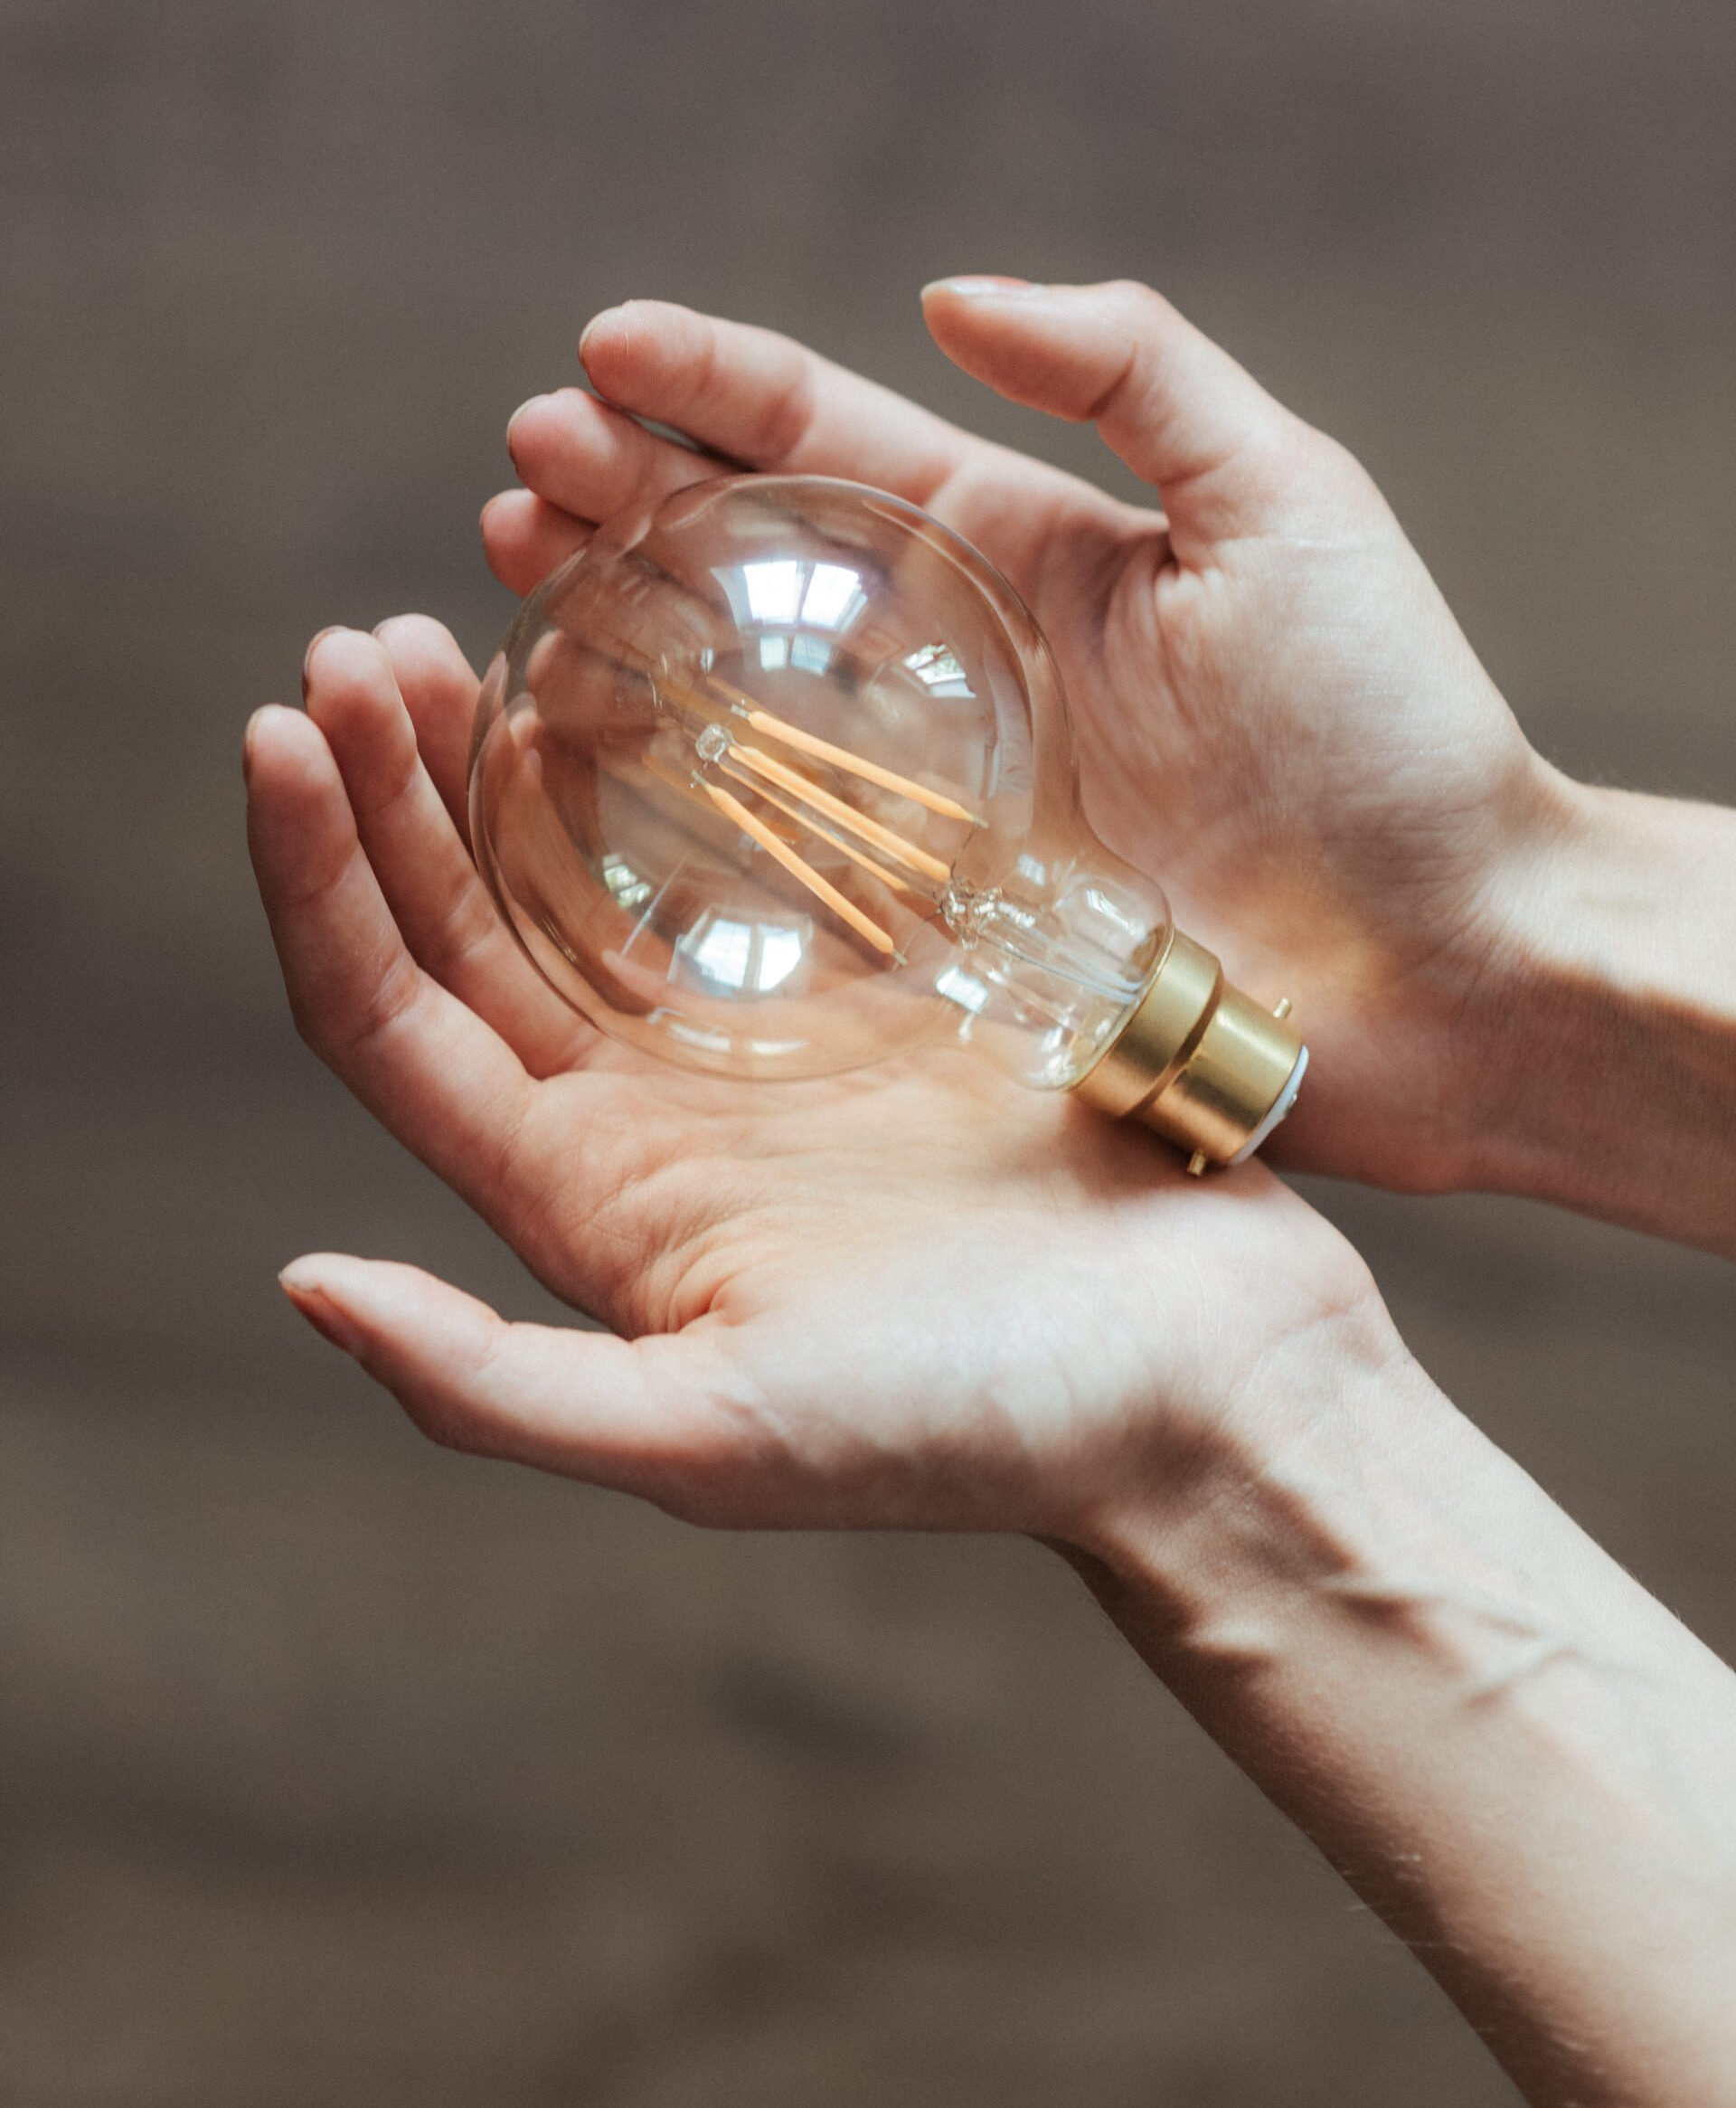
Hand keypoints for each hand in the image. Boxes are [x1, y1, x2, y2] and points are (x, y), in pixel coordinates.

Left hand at [246, 621, 1384, 1533]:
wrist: (1208, 1389)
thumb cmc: (981, 1431)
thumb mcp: (721, 1439)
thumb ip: (498, 1386)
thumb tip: (305, 1286)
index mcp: (582, 1207)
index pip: (388, 1022)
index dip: (314, 882)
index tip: (276, 728)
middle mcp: (641, 1123)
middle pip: (459, 932)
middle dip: (385, 790)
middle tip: (360, 645)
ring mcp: (754, 1054)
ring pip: (582, 881)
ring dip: (503, 761)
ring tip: (466, 629)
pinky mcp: (873, 1001)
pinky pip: (740, 859)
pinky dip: (675, 768)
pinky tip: (651, 679)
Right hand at [486, 279, 1573, 1195]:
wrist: (1449, 963)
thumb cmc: (1390, 734)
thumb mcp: (1286, 504)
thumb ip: (1135, 372)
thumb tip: (956, 297)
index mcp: (1030, 556)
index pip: (839, 448)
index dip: (715, 393)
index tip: (597, 352)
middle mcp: (963, 670)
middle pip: (760, 566)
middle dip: (633, 505)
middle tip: (521, 474)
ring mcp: (939, 802)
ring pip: (743, 705)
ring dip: (626, 643)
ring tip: (520, 588)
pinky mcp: (937, 926)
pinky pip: (779, 863)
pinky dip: (678, 819)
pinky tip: (587, 775)